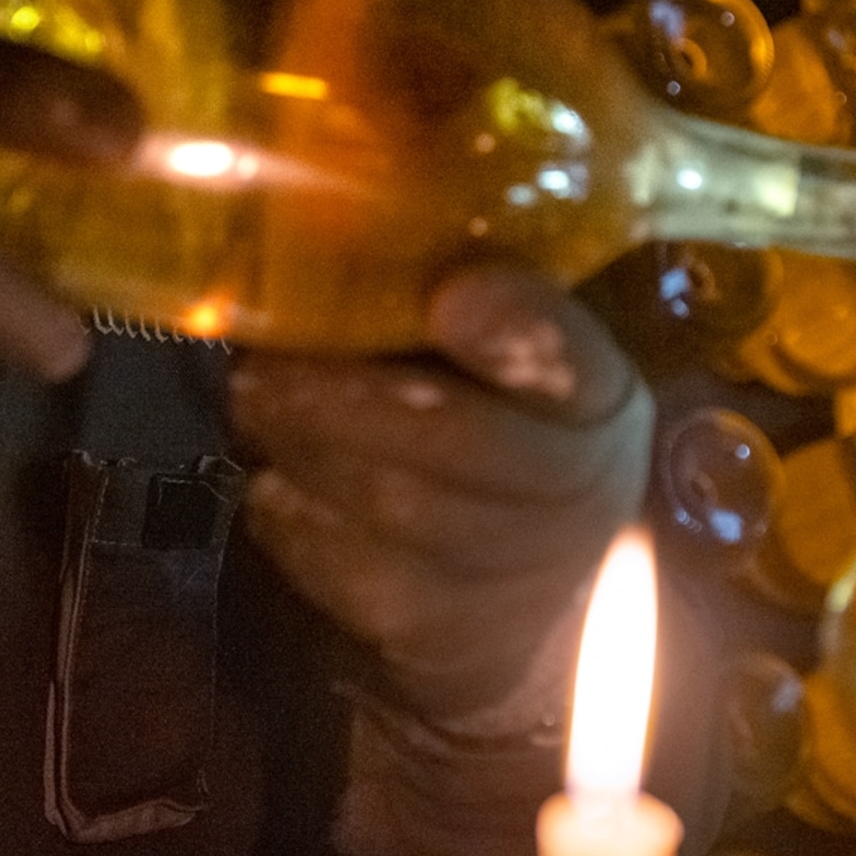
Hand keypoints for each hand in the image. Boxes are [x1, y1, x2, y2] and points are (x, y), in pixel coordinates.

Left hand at [227, 265, 655, 726]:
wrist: (523, 596)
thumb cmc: (498, 435)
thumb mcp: (509, 364)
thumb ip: (459, 299)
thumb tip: (346, 218)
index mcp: (598, 400)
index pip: (574, 363)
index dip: (520, 331)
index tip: (452, 296)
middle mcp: (580, 493)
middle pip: (467, 443)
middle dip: (349, 399)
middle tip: (263, 366)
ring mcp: (518, 578)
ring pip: (399, 510)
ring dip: (309, 450)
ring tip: (256, 408)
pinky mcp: (443, 637)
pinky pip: (352, 574)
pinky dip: (295, 522)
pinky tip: (274, 486)